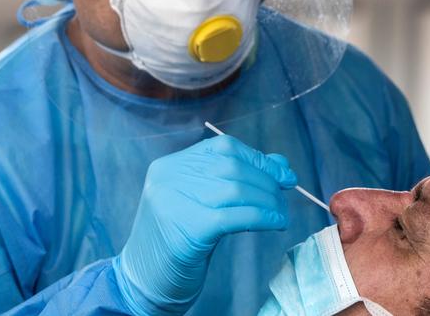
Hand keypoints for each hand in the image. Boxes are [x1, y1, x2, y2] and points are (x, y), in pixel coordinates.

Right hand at [113, 135, 296, 314]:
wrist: (145, 282)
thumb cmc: (179, 240)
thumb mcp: (202, 202)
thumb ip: (235, 178)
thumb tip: (280, 163)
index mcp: (170, 165)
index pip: (224, 148)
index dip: (259, 159)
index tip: (284, 174)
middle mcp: (168, 177)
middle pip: (233, 167)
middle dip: (267, 182)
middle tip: (284, 199)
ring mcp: (173, 201)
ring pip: (237, 190)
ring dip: (268, 201)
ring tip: (281, 214)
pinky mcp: (187, 229)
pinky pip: (236, 216)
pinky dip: (263, 217)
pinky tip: (276, 223)